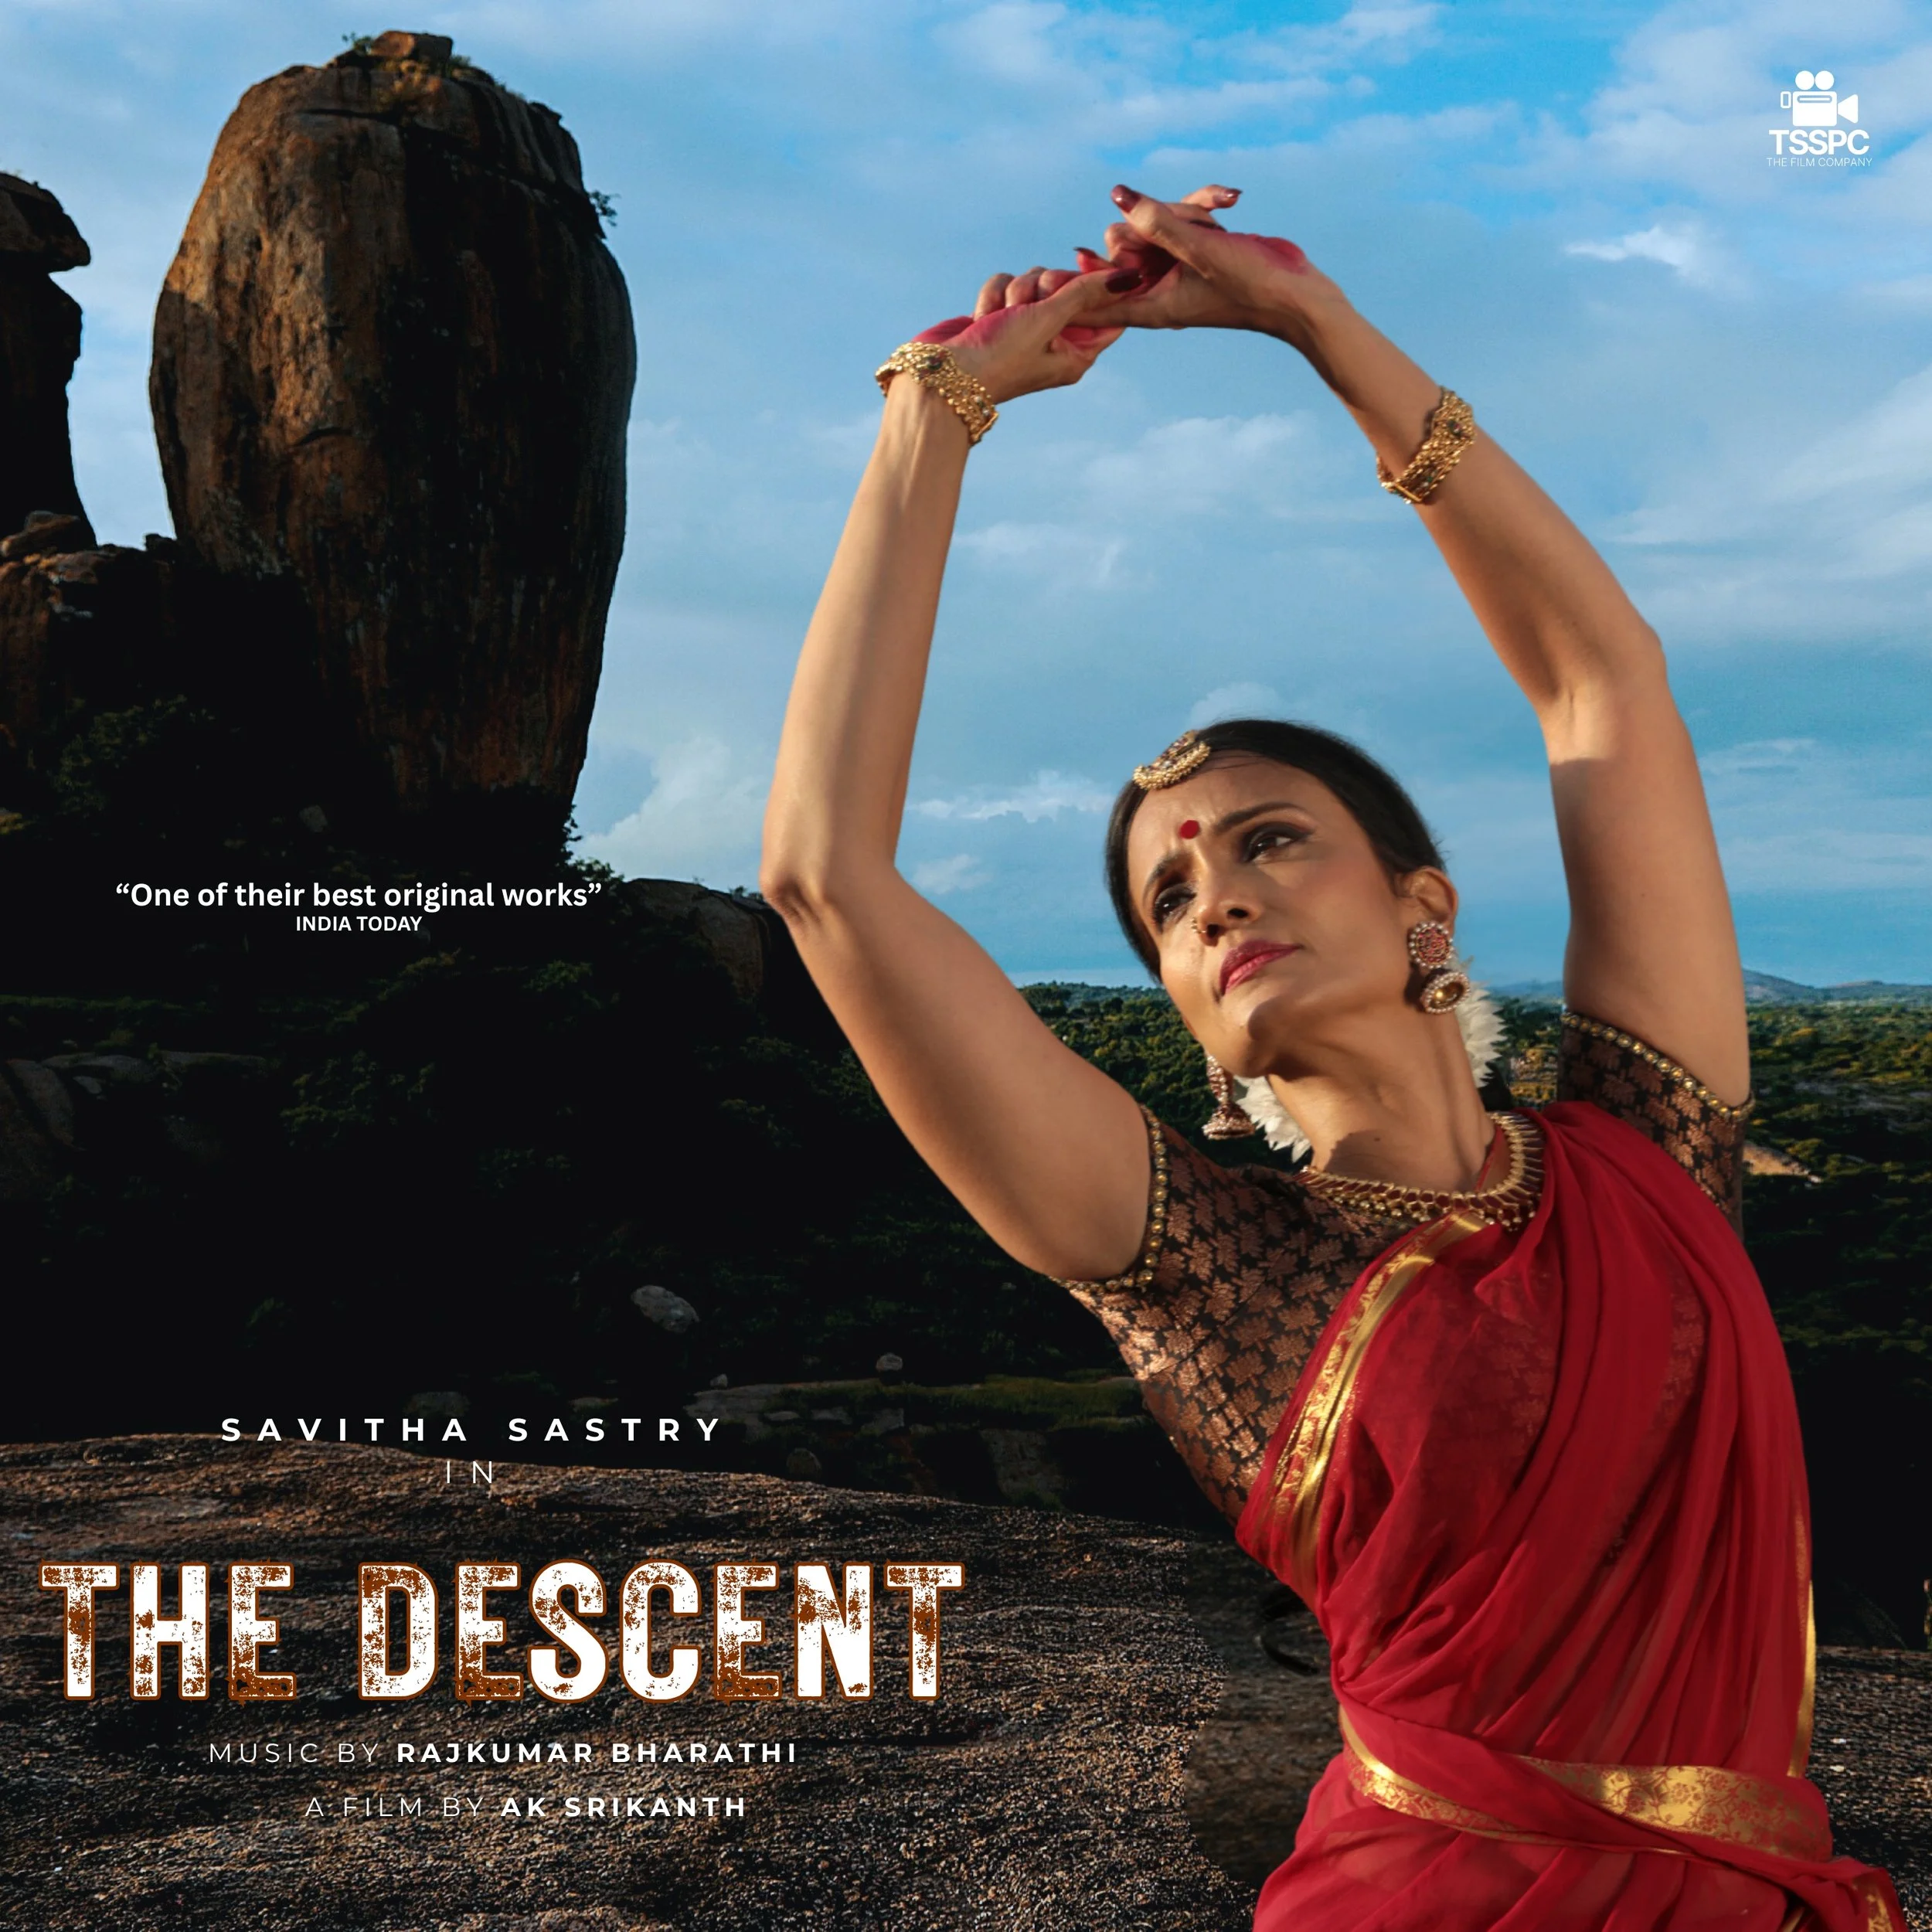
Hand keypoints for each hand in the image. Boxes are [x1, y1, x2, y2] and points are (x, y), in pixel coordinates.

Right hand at [905, 265, 1126, 405]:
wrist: (944, 375)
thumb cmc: (1000, 356)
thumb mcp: (1047, 319)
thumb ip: (1085, 293)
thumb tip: (1130, 278)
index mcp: (1077, 353)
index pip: (1107, 311)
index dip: (1099, 283)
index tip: (1084, 263)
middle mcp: (1055, 340)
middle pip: (1070, 287)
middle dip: (1046, 285)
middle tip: (1033, 300)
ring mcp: (1026, 327)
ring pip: (1034, 279)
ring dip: (1015, 290)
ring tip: (1001, 316)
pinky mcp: (1000, 316)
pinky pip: (1006, 283)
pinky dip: (993, 294)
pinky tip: (983, 317)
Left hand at [1072, 185, 1346, 343]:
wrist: (1297, 294)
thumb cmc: (1250, 284)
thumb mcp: (1200, 249)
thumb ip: (1156, 221)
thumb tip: (1117, 195)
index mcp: (1149, 303)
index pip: (1092, 299)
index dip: (1069, 283)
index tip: (1047, 271)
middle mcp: (1157, 286)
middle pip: (1123, 242)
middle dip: (1155, 221)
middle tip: (1192, 227)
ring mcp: (1177, 267)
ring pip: (1156, 223)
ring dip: (1187, 211)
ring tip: (1220, 218)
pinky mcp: (1197, 250)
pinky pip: (1184, 218)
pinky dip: (1203, 205)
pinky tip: (1230, 200)